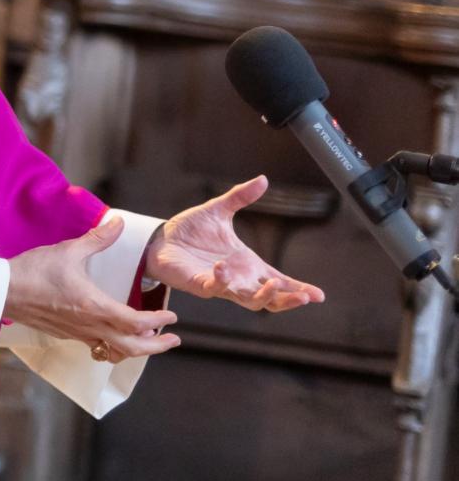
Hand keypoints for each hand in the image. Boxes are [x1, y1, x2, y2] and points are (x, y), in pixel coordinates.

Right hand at [6, 213, 181, 361]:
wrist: (1, 290)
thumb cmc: (33, 271)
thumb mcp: (68, 250)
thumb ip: (97, 238)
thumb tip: (118, 223)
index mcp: (95, 306)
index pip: (137, 323)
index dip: (158, 321)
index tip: (171, 317)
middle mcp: (89, 326)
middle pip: (132, 348)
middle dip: (157, 346)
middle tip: (173, 340)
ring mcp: (77, 333)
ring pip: (114, 352)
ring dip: (135, 350)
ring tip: (146, 341)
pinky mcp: (65, 334)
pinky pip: (96, 347)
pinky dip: (112, 346)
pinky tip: (111, 335)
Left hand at [146, 175, 325, 311]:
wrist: (160, 238)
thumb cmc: (190, 230)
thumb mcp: (219, 210)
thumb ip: (240, 197)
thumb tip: (263, 179)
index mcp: (248, 264)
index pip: (279, 281)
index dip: (299, 288)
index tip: (319, 295)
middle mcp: (239, 278)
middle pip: (270, 299)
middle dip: (289, 300)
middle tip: (305, 297)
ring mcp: (221, 284)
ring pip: (249, 301)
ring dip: (263, 296)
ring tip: (275, 285)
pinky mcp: (200, 284)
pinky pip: (215, 287)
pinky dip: (221, 280)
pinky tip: (223, 267)